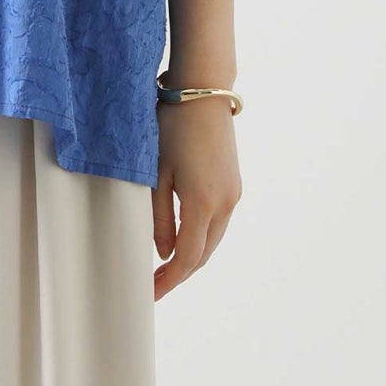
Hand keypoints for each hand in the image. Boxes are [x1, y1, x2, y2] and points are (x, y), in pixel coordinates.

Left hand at [152, 100, 241, 301]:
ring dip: (192, 254)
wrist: (202, 92)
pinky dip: (201, 235)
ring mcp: (234, 193)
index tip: (151, 293)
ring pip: (213, 239)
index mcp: (203, 202)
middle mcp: (226, 203)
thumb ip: (159, 216)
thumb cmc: (171, 127)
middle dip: (180, 272)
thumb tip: (164, 252)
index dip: (170, 280)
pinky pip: (218, 221)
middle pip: (204, 253)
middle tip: (154, 283)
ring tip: (164, 264)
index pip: (187, 257)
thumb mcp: (156, 172)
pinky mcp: (234, 183)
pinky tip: (182, 236)